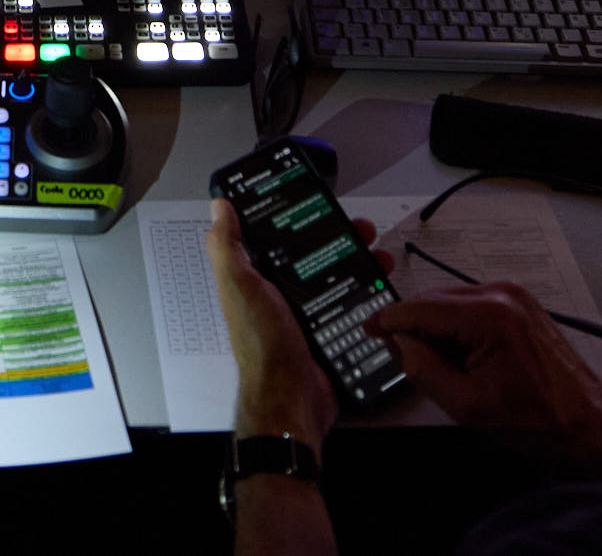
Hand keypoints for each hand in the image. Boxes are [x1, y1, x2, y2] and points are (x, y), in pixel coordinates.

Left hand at [206, 198, 387, 448]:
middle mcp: (283, 295)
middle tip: (363, 230)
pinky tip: (383, 283)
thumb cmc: (263, 345)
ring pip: (339, 277)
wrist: (293, 400)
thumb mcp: (241, 288)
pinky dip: (369, 293)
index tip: (319, 202)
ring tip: (381, 255)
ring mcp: (309, 314)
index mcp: (258, 281)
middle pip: (316, 255)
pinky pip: (352, 305)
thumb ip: (227, 248)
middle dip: (341, 238)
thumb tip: (219, 207)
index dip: (298, 219)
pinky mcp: (332, 332)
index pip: (278, 239)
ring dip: (362, 263)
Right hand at [367, 287, 601, 475]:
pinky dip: (458, 328)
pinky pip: (472, 307)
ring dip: (437, 329)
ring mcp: (515, 296)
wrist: (590, 423)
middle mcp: (503, 294)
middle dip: (414, 327)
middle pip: (435, 300)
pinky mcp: (520, 304)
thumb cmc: (540, 420)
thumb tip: (399, 343)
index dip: (389, 319)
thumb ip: (423, 369)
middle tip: (402, 359)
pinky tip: (462, 358)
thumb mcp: (467, 406)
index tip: (368, 328)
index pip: (421, 307)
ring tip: (442, 368)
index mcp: (490, 315)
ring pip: (452, 302)